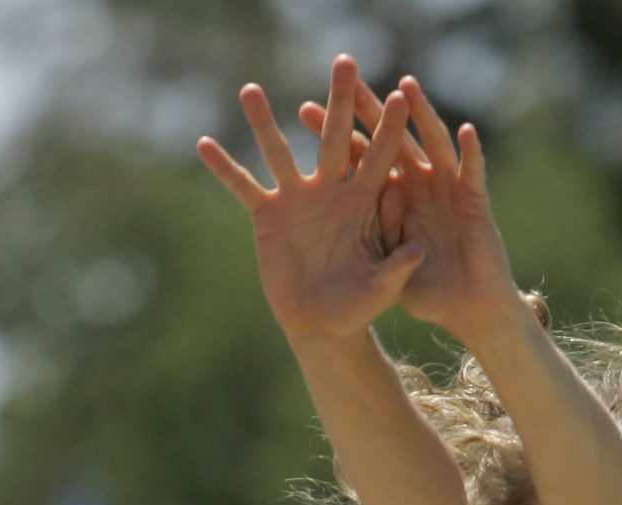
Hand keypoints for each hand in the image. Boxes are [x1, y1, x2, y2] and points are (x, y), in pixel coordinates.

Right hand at [196, 63, 425, 344]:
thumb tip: (418, 250)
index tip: (398, 96)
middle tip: (345, 61)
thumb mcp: (380, 291)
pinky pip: (243, 187)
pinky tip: (203, 144)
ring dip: (263, 123)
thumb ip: (396, 269)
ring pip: (279, 153)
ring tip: (250, 90)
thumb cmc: (357, 308)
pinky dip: (224, 169)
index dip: (387, 131)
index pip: (376, 160)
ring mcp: (296, 200)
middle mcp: (328, 191)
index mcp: (359, 203)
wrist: (322, 325)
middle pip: (333, 138)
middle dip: (338, 102)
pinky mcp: (267, 216)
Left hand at [302, 70, 515, 342]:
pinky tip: (466, 132)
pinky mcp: (475, 201)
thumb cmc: (429, 296)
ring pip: (431, 143)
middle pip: (389, 138)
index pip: (357, 158)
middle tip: (347, 76)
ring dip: (422, 114)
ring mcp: (446, 188)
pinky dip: (472, 153)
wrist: (469, 311)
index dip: (334, 135)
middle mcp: (416, 183)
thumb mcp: (385, 277)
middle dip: (370, 107)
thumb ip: (363, 252)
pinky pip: (473, 172)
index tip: (303, 110)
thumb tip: (325, 240)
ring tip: (407, 87)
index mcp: (390, 199)